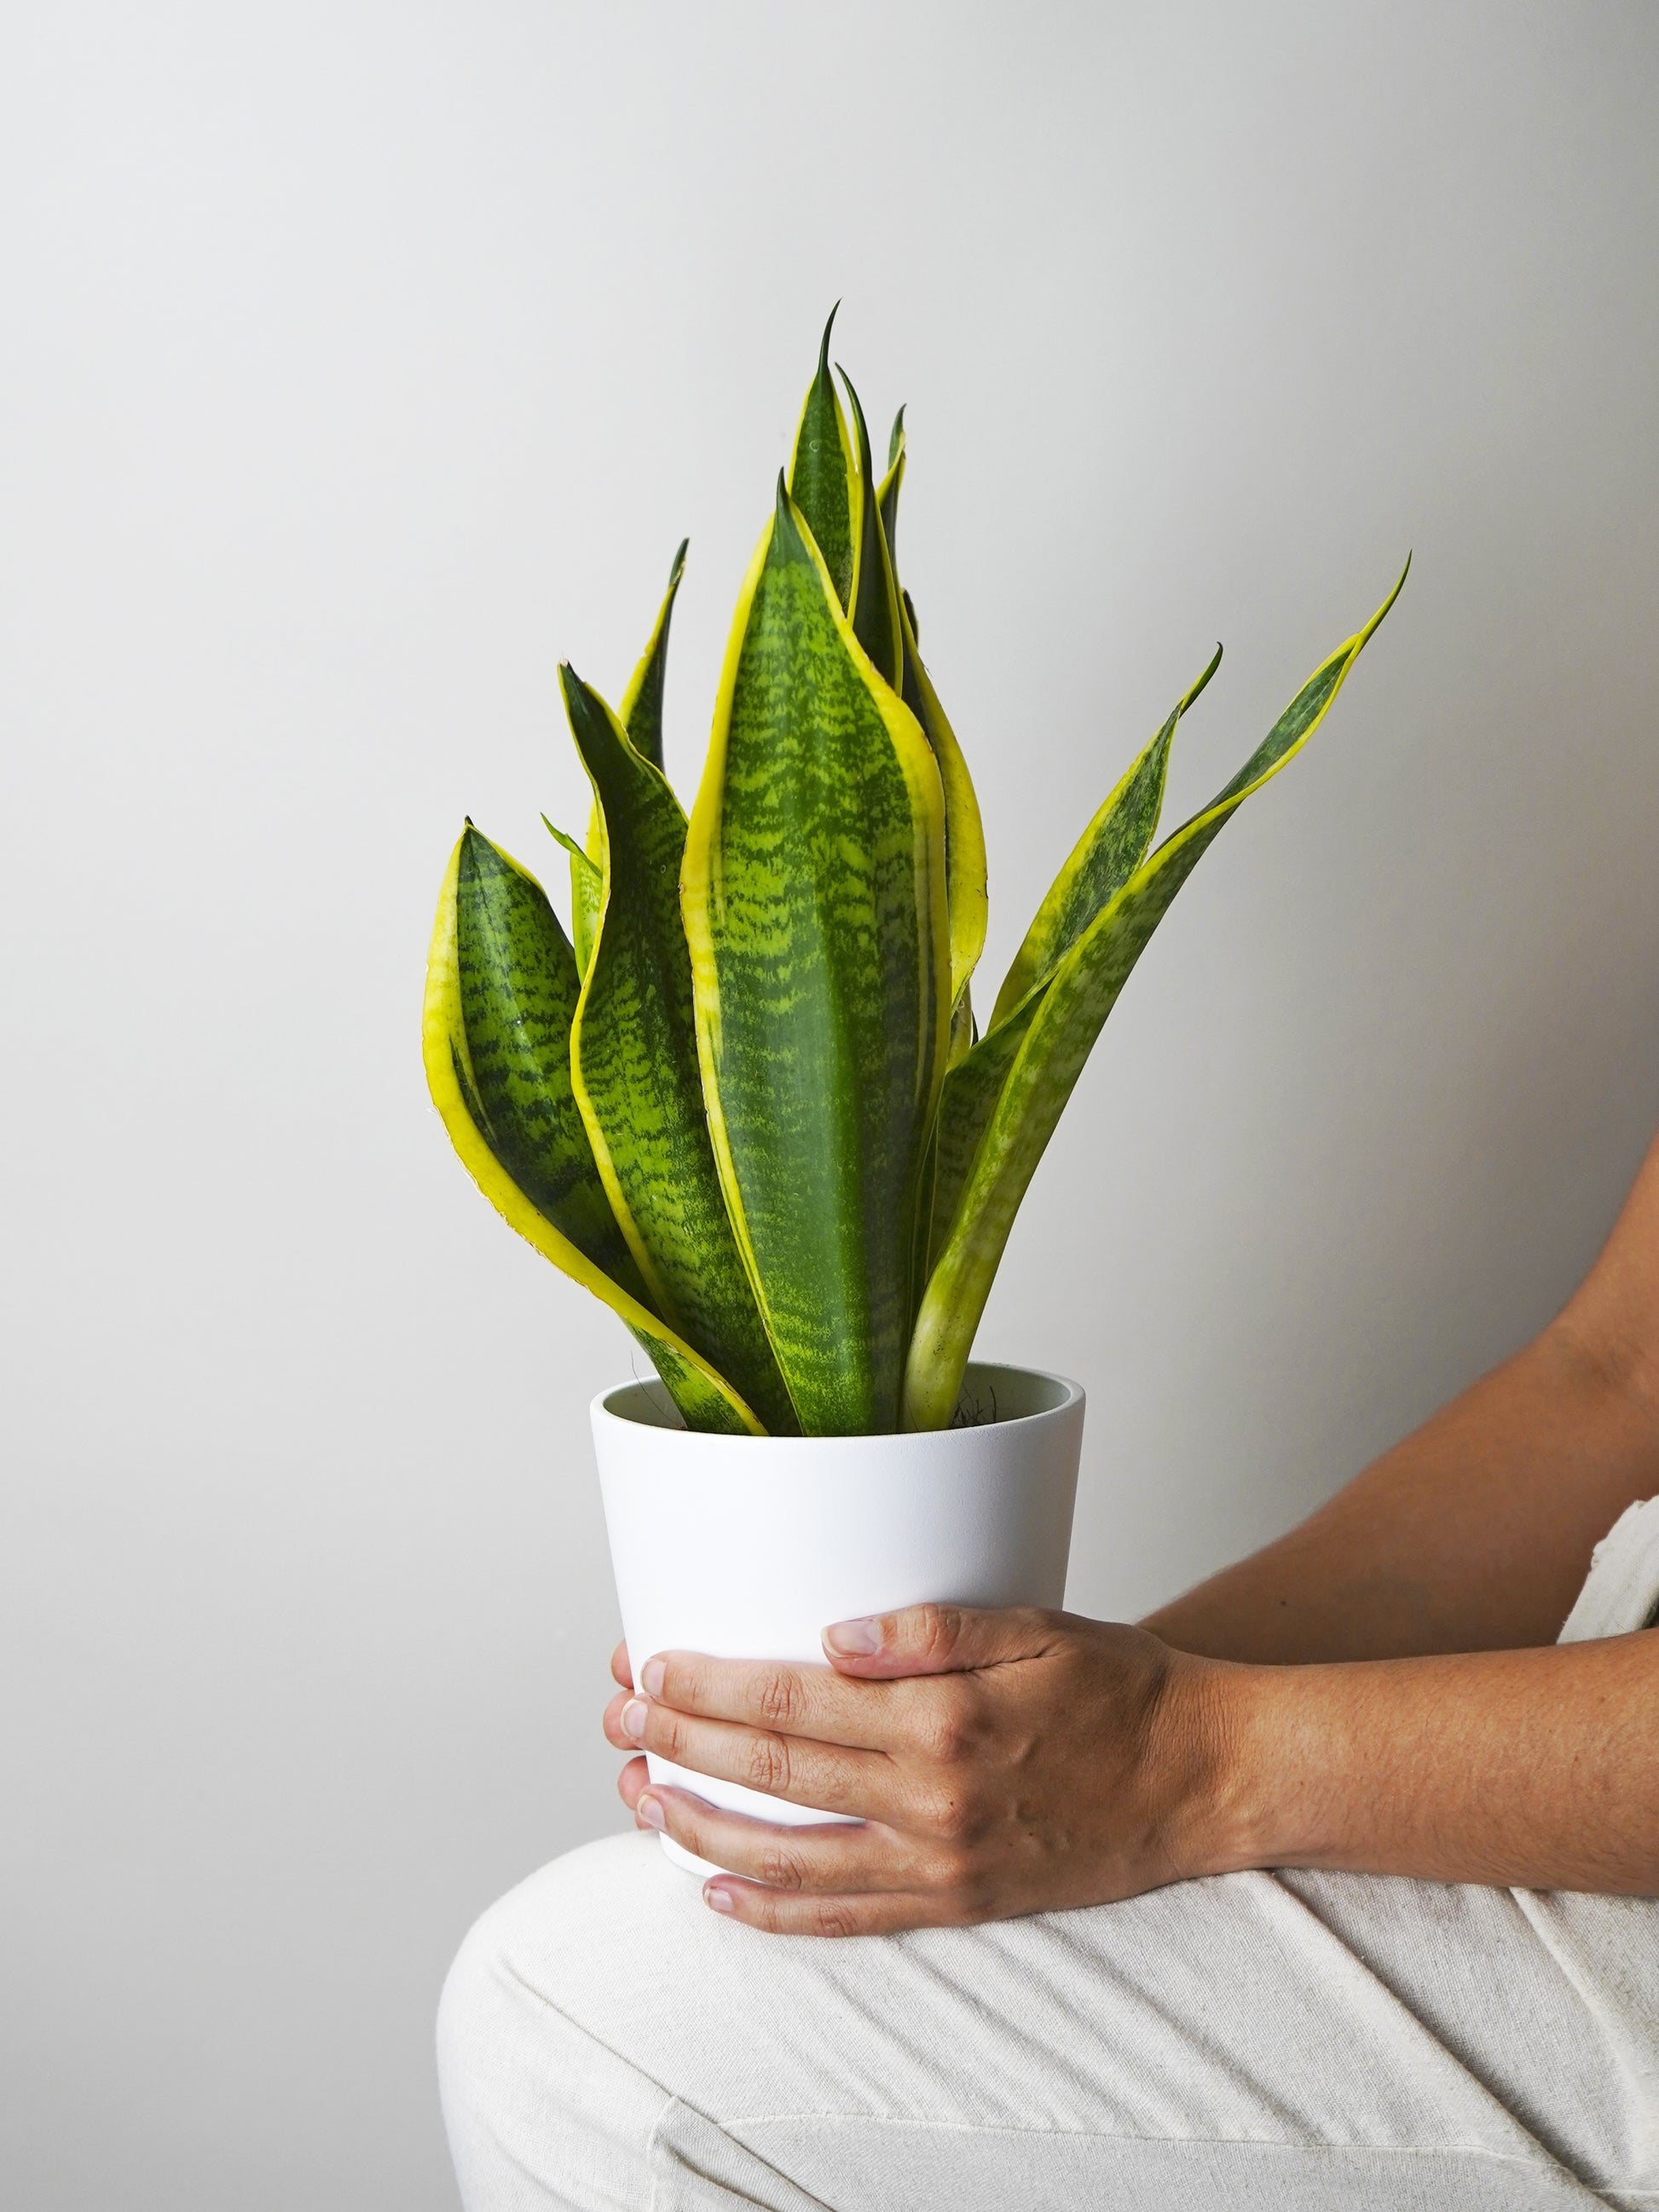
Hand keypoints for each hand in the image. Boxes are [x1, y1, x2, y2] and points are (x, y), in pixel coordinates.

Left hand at [602, 1605, 1240, 1934]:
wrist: (1204, 1779)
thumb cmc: (1124, 1689)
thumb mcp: (1037, 1625)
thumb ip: (934, 1628)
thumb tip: (836, 1634)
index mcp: (942, 1720)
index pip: (792, 1700)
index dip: (710, 1687)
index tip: (650, 1668)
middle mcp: (930, 1800)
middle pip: (773, 1774)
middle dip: (680, 1747)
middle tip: (618, 1725)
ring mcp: (939, 1863)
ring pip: (788, 1857)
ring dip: (702, 1832)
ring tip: (642, 1801)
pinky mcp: (956, 1902)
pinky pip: (844, 1917)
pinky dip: (773, 1911)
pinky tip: (719, 1895)